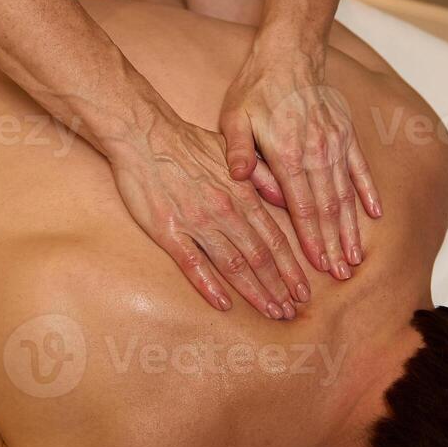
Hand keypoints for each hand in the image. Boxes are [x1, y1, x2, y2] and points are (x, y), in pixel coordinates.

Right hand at [110, 118, 309, 317]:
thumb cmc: (187, 141)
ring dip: (255, 292)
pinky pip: (194, 264)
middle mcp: (225, 212)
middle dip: (279, 287)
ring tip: (271, 312)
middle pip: (260, 257)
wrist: (144, 135)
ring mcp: (197, 223)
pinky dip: (210, 286)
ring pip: (233, 265)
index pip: (275, 239)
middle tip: (292, 311)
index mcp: (242, 194)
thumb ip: (261, 175)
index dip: (291, 268)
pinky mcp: (169, 231)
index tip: (303, 290)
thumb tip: (286, 198)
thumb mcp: (233, 151)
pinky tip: (224, 304)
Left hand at [220, 51, 380, 279]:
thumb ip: (237, 151)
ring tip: (356, 257)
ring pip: (346, 194)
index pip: (301, 206)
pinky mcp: (346, 134)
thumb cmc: (256, 88)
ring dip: (352, 228)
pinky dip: (368, 193)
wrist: (291, 51)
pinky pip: (360, 168)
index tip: (317, 265)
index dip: (310, 238)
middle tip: (343, 275)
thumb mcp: (234, 117)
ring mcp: (335, 144)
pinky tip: (375, 214)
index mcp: (287, 154)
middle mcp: (316, 152)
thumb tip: (235, 178)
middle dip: (334, 244)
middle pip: (328, 208)